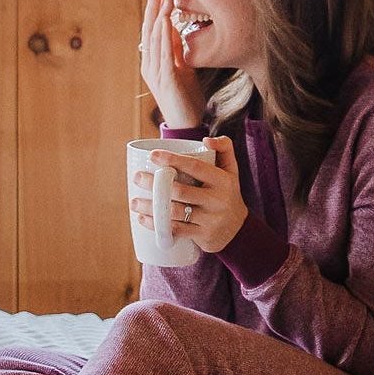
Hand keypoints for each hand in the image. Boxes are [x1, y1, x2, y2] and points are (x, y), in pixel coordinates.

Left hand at [129, 135, 247, 253]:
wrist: (239, 230)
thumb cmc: (227, 193)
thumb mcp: (231, 170)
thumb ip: (224, 147)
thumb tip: (206, 139)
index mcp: (223, 180)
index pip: (196, 167)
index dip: (173, 160)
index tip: (153, 155)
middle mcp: (217, 199)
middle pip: (180, 190)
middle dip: (155, 184)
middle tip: (137, 178)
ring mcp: (210, 219)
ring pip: (175, 212)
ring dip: (151, 207)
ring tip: (134, 201)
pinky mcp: (203, 235)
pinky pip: (176, 230)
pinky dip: (157, 225)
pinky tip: (143, 219)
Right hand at [140, 0, 204, 128]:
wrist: (186, 123)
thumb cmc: (185, 97)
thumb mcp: (181, 67)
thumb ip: (175, 49)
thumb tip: (173, 27)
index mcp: (152, 62)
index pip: (151, 32)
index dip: (154, 12)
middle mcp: (150, 65)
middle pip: (149, 31)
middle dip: (153, 9)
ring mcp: (156, 72)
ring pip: (155, 39)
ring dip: (159, 17)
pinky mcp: (166, 78)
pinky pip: (164, 53)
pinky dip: (164, 35)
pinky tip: (165, 21)